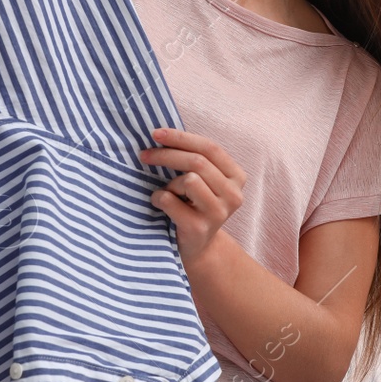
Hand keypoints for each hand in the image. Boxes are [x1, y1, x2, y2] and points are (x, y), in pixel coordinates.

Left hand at [139, 128, 245, 263]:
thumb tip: (160, 134)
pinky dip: (159, 198)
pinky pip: (171, 200)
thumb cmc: (193, 206)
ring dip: (169, 184)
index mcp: (236, 177)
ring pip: (189, 180)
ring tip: (168, 193)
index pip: (210, 148)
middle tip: (144, 155)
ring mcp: (219, 213)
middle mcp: (233, 194)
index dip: (181, 138)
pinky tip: (160, 206)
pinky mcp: (200, 228)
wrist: (196, 248)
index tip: (156, 133)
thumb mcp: (202, 180)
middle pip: (198, 162)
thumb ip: (193, 159)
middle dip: (166, 155)